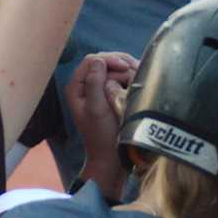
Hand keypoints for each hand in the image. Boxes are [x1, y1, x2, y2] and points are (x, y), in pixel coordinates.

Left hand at [67, 52, 135, 200]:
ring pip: (112, 69)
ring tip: (140, 74)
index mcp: (77, 88)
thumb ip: (94, 84)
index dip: (109, 60)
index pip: (91, 61)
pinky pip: (119, 78)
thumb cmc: (102, 135)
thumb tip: (99, 60)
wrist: (111, 157)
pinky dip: (129, 76)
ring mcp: (98, 90)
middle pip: (103, 61)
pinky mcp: (109, 95)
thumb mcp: (97, 109)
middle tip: (137, 69)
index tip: (125, 68)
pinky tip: (139, 79)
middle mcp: (85, 86)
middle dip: (120, 63)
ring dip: (127, 69)